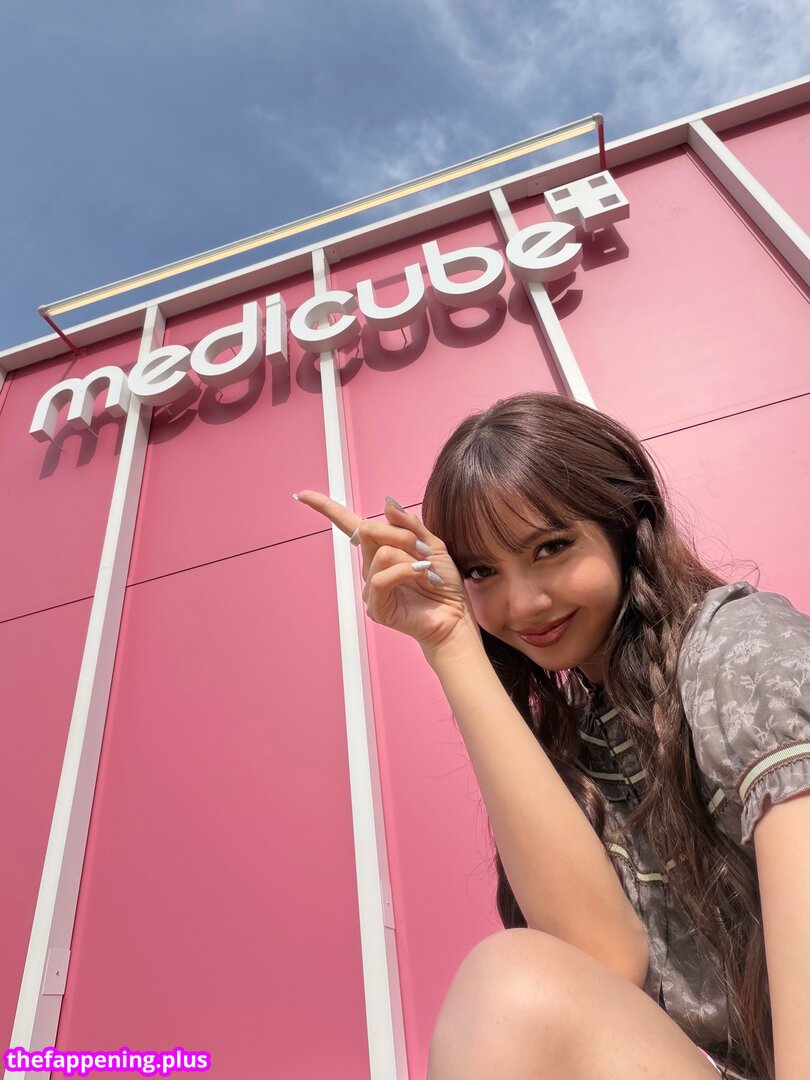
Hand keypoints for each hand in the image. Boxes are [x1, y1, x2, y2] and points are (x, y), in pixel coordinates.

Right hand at [293, 491, 481, 657]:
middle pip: (368, 530)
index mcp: (379, 549)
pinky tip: (421, 576)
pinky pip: (382, 577)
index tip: (302, 495)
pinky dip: (406, 571)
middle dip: (401, 534)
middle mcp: (370, 567)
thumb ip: (409, 525)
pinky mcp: (375, 606)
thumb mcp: (431, 544)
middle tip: (424, 550)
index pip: (348, 524)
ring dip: (410, 556)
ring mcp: (371, 587)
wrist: (455, 615)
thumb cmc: (442, 582)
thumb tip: (386, 503)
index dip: (325, 507)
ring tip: (427, 571)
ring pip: (380, 553)